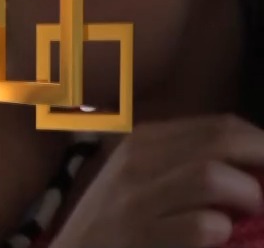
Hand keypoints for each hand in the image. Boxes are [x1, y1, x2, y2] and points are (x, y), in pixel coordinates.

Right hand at [48, 115, 263, 247]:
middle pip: (220, 142)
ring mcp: (137, 198)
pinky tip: (220, 237)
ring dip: (247, 195)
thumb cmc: (114, 224)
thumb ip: (183, 165)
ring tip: (253, 213)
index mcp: (143, 141)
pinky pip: (201, 225)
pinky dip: (222, 230)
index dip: (259, 142)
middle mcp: (137, 160)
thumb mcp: (139, 181)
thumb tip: (252, 165)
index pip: (219, 126)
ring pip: (211, 176)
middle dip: (263, 159)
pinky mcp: (141, 235)